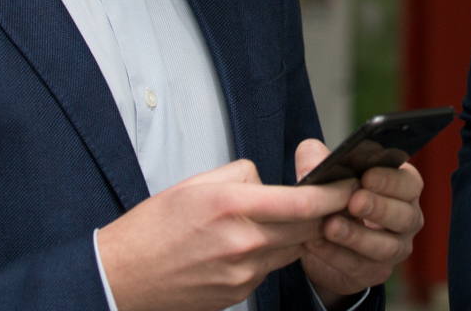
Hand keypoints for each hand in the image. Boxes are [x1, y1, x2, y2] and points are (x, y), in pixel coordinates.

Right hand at [97, 158, 353, 310]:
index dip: (333, 193)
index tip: (347, 183)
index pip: (302, 202)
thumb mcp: (196, 183)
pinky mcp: (239, 293)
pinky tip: (252, 243)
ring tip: (291, 216)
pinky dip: (272, 253)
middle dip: (325, 213)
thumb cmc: (153, 226)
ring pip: (292, 249)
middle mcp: (243, 243)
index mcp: (232, 207)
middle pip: (307, 229)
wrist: (123, 277)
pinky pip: (270, 268)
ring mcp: (243, 273)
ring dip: (299, 233)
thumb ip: (242, 176)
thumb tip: (269, 182)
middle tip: (335, 197)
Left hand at [295, 139, 424, 308]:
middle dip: (379, 208)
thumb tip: (309, 152)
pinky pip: (360, 266)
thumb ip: (317, 159)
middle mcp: (407, 219)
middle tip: (354, 201)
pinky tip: (316, 243)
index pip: (409, 183)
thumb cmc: (335, 198)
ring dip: (357, 236)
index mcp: (402, 188)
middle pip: (404, 216)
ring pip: (386, 246)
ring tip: (330, 226)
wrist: (325, 242)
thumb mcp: (325, 175)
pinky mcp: (374, 273)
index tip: (367, 176)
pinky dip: (337, 255)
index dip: (391, 180)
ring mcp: (394, 249)